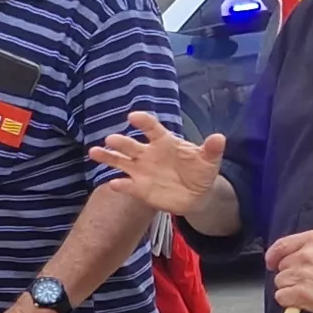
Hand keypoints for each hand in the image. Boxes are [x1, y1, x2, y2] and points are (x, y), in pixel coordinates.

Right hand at [87, 114, 227, 216]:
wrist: (197, 195)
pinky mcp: (139, 188)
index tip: (134, 117)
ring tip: (93, 152)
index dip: (143, 122)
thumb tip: (219, 138)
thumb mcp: (209, 160)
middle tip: (110, 139)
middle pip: (131, 145)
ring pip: (120, 162)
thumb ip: (211, 150)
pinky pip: (127, 186)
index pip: (152, 128)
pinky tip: (113, 183)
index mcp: (164, 142)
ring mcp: (141, 171)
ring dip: (107, 158)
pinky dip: (120, 185)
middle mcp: (148, 154)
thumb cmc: (200, 171)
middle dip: (120, 142)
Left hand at [264, 230, 312, 312]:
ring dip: (289, 288)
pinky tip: (302, 300)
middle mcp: (306, 254)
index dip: (273, 255)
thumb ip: (311, 247)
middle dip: (289, 274)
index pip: (282, 244)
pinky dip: (288, 301)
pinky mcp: (301, 292)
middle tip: (304, 281)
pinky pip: (281, 296)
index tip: (271, 262)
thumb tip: (290, 254)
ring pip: (280, 281)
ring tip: (307, 291)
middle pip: (281, 265)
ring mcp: (303, 273)